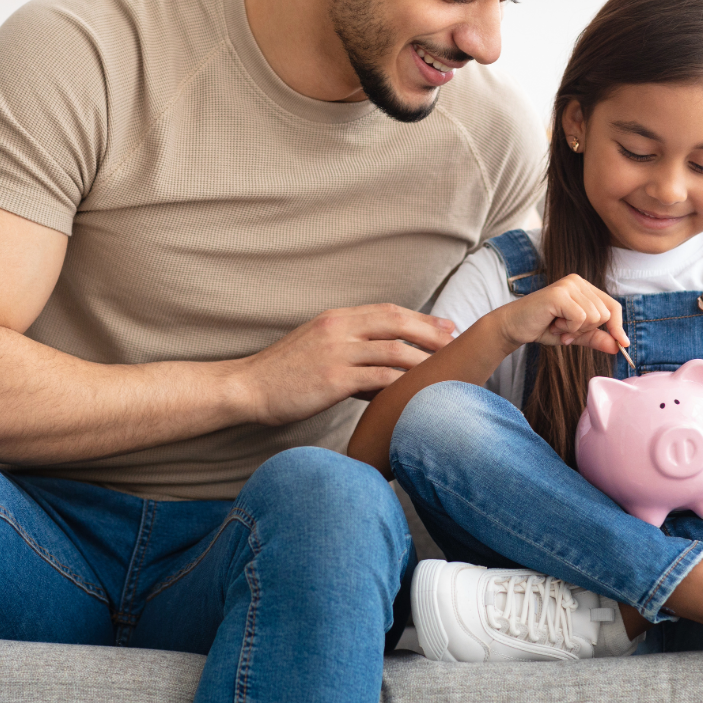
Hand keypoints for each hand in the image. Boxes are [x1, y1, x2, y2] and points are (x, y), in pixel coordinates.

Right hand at [233, 304, 454, 427]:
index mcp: (336, 318)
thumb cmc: (282, 374)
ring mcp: (337, 352)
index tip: (444, 326)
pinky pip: (378, 378)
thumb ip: (349, 350)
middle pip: (396, 323)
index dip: (419, 318)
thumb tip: (383, 370)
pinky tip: (419, 392)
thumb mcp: (316, 348)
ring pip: (393, 350)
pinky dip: (402, 384)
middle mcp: (339, 328)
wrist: (246, 387)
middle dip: (430, 331)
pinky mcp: (333, 379)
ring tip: (446, 370)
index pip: (387, 311)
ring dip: (424, 360)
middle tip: (455, 342)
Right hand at [494, 274, 628, 355]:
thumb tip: (619, 346)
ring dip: (575, 330)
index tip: (623, 343)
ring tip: (557, 325)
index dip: (618, 326)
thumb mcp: (575, 335)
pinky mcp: (559, 294)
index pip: (613, 306)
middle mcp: (578, 281)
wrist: (515, 326)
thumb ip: (596, 337)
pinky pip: (580, 318)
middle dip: (586, 331)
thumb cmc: (543, 327)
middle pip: (605, 314)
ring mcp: (569, 285)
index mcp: (584, 287)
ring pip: (594, 317)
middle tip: (565, 331)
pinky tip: (553, 323)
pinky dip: (568, 328)